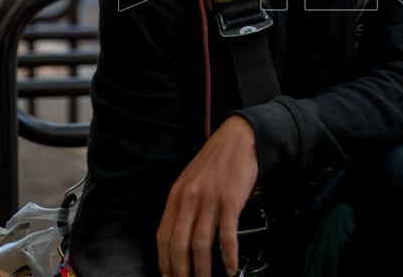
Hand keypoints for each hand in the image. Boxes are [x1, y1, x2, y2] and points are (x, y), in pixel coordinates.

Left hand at [157, 116, 258, 276]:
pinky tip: (231, 268)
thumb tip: (179, 235)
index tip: (168, 275)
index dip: (164, 261)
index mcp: (177, 195)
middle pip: (179, 245)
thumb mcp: (190, 179)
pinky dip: (228, 256)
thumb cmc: (215, 160)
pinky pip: (227, 236)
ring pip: (200, 245)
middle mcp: (190, 199)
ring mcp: (210, 201)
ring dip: (203, 269)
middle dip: (180, 271)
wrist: (238, 139)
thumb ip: (183, 204)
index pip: (164, 236)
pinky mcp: (230, 202)